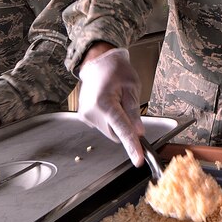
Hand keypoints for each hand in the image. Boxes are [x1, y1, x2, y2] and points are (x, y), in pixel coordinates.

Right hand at [77, 47, 144, 165]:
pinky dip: (109, 119)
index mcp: (104, 103)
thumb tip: (138, 132)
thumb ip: (134, 111)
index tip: (138, 159)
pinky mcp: (84, 116)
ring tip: (116, 101)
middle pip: (115, 133)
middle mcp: (92, 111)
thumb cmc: (116, 70)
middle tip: (127, 105)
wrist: (98, 62)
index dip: (132, 146)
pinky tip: (108, 103)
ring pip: (109, 131)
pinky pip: (102, 125)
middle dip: (125, 126)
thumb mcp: (132, 87)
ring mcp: (86, 115)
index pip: (121, 129)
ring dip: (116, 122)